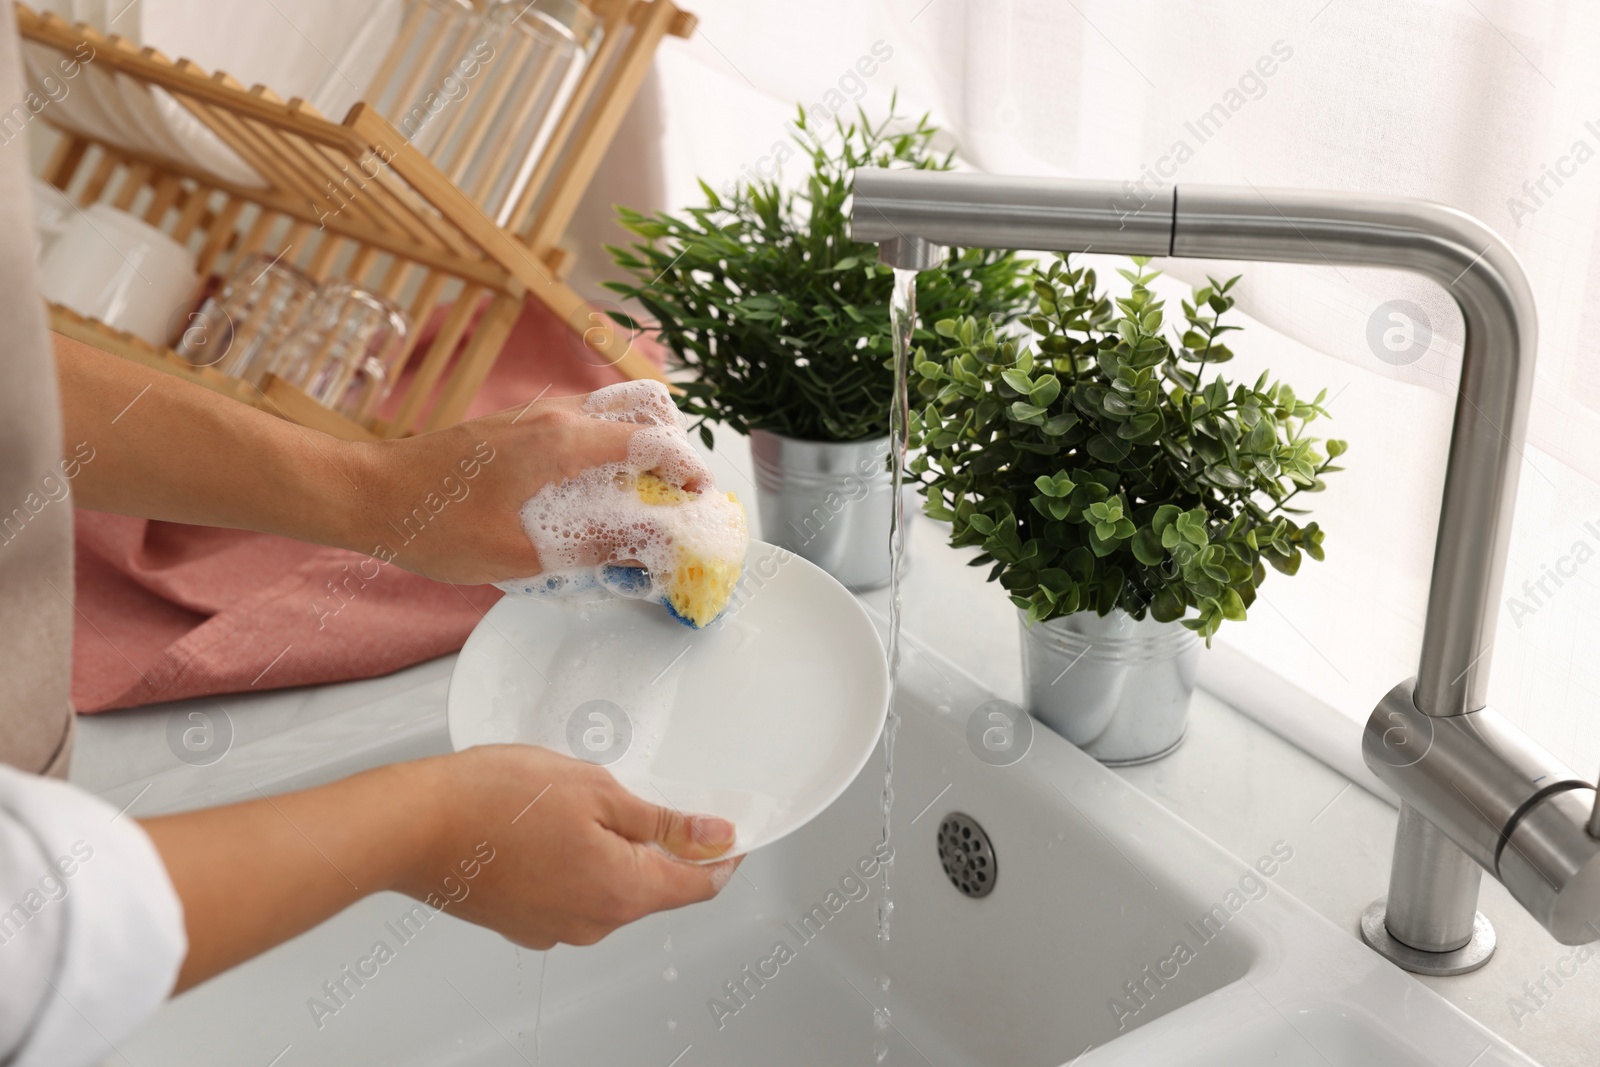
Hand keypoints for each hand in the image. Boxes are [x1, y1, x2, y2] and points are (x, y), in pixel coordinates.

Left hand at [348, 382, 710, 584]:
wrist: (365, 497)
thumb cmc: (434, 525)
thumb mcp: (521, 554)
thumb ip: (592, 550)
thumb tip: (644, 553)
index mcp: (563, 442)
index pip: (652, 440)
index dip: (687, 469)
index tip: (700, 500)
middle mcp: (553, 418)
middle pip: (638, 412)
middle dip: (668, 449)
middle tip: (673, 496)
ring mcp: (530, 419)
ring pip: (606, 419)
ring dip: (633, 452)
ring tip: (637, 502)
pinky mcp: (511, 430)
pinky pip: (575, 431)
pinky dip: (600, 455)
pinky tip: (588, 498)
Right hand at [401, 745, 740, 948]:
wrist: (415, 825)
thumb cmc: (495, 800)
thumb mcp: (597, 790)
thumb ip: (662, 820)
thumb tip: (713, 836)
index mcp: (622, 892)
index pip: (698, 886)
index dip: (721, 856)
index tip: (726, 831)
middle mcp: (593, 923)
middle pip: (652, 888)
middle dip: (656, 845)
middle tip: (635, 793)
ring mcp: (555, 928)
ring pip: (608, 890)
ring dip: (610, 853)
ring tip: (573, 804)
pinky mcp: (523, 923)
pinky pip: (569, 894)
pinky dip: (573, 864)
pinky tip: (547, 828)